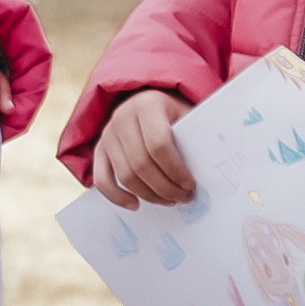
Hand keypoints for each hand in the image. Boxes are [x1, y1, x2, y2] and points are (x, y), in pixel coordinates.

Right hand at [87, 87, 197, 207]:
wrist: (148, 101)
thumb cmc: (174, 113)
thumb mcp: (186, 116)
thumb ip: (192, 139)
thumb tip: (205, 174)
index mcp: (147, 105)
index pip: (158, 144)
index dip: (175, 169)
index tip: (190, 185)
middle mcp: (122, 117)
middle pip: (141, 164)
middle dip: (165, 187)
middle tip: (184, 198)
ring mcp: (107, 134)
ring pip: (125, 175)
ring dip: (149, 194)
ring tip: (169, 200)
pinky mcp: (99, 149)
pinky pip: (102, 178)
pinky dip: (116, 196)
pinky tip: (135, 204)